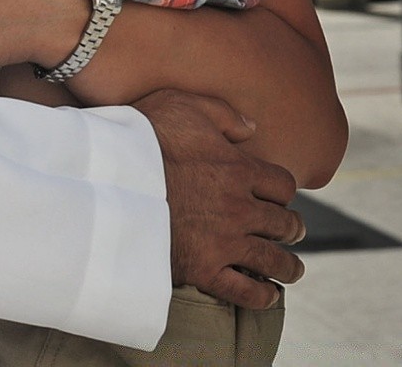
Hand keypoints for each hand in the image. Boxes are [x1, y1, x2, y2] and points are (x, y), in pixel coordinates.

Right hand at [133, 89, 304, 308]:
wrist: (109, 178)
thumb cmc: (141, 137)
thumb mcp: (180, 105)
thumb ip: (222, 114)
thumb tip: (252, 127)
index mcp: (238, 169)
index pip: (283, 185)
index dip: (282, 191)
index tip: (276, 196)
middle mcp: (240, 208)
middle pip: (284, 224)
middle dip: (291, 228)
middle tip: (290, 231)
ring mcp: (224, 241)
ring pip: (273, 260)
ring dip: (288, 266)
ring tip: (291, 268)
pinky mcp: (203, 269)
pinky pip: (245, 292)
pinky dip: (261, 296)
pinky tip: (267, 294)